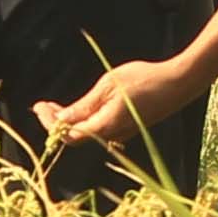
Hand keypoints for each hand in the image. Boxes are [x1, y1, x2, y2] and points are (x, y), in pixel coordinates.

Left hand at [32, 51, 207, 153]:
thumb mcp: (108, 86)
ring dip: (69, 121)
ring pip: (88, 133)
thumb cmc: (143, 79)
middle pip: (76, 137)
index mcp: (105, 126)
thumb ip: (83, 106)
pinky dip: (85, 120)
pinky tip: (80, 108)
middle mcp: (112, 135)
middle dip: (56, 122)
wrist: (178, 83)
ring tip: (55, 105)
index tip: (38, 106)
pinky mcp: (128, 127)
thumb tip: (60, 121)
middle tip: (42, 105)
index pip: (69, 135)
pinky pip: (100, 129)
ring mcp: (122, 133)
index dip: (50, 124)